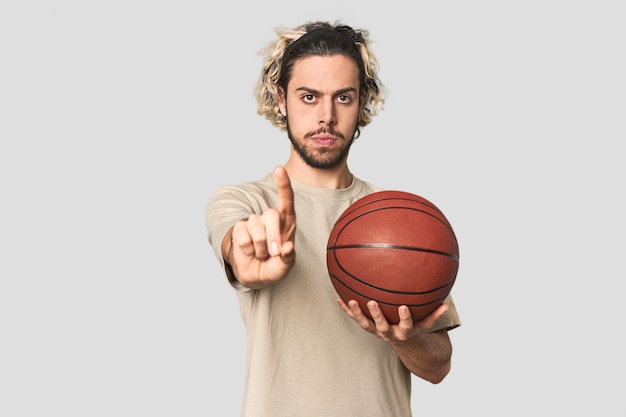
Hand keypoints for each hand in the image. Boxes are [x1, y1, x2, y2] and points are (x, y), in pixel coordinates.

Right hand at [228, 166, 295, 288]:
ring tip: (261, 255)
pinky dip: (247, 248)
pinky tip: (250, 252)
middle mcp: (271, 219)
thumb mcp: (285, 267)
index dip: (283, 184)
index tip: (279, 169)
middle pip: (271, 215)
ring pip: (256, 228)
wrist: (255, 274)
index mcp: (287, 223)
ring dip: (259, 247)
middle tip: (273, 253)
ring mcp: (255, 222)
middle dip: (272, 236)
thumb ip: (288, 258)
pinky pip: (243, 235)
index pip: (286, 200)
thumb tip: (288, 247)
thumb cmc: (274, 267)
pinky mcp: (240, 228)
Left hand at [336, 298, 448, 342]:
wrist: (403, 343)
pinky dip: (346, 310)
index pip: (407, 326)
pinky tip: (338, 299)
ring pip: (365, 325)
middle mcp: (389, 333)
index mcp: (405, 332)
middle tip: (372, 302)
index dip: (405, 318)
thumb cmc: (415, 328)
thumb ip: (434, 315)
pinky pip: (355, 319)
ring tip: (351, 301)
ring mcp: (377, 331)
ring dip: (357, 313)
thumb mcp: (425, 324)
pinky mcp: (368, 327)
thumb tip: (447, 304)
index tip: (404, 307)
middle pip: (381, 326)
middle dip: (377, 315)